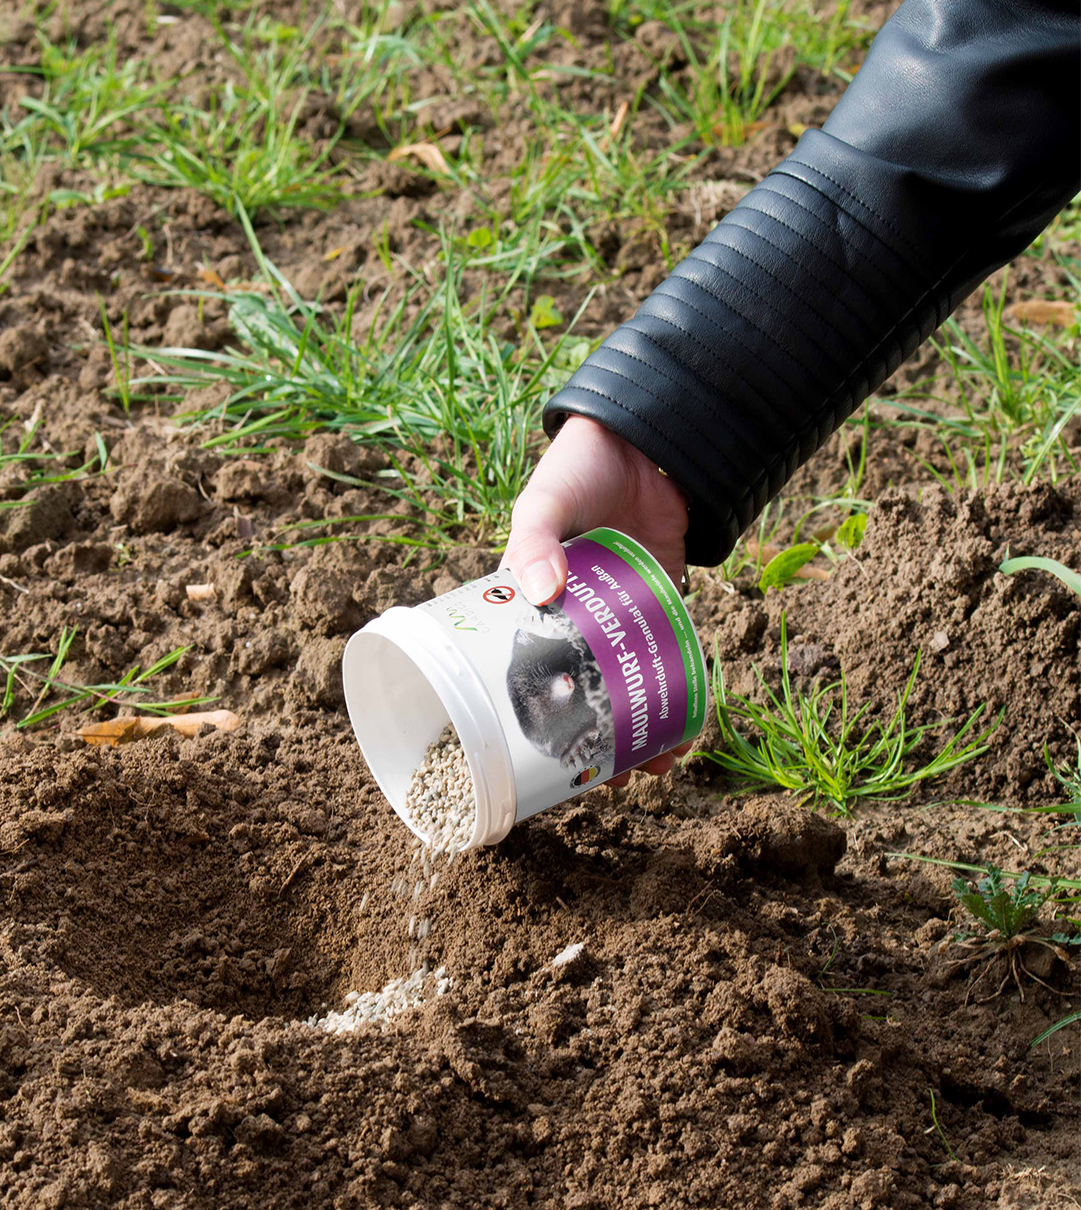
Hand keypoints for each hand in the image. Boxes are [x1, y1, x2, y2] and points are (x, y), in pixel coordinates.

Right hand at [501, 415, 692, 778]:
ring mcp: (621, 612)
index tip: (534, 756)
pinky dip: (678, 685)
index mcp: (530, 600)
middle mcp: (575, 616)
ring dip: (638, 723)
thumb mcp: (543, 500)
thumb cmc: (580, 464)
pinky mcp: (664, 598)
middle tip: (597, 777)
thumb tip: (540, 591)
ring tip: (649, 765)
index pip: (523, 669)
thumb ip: (536, 538)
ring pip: (626, 681)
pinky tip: (687, 719)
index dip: (529, 716)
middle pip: (579, 689)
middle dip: (589, 736)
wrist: (649, 432)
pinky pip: (670, 652)